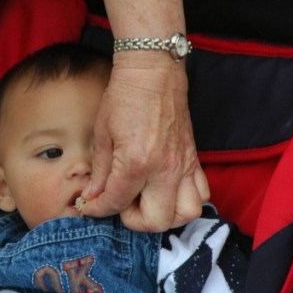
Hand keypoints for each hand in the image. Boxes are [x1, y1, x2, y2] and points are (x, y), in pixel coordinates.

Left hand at [79, 53, 208, 231]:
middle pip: (156, 221)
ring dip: (165, 215)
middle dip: (134, 220)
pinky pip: (202, 193)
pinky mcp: (194, 160)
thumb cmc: (125, 97)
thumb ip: (100, 170)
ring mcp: (183, 166)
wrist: (154, 71)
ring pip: (186, 213)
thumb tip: (93, 195)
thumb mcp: (102, 133)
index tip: (91, 206)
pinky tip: (166, 191)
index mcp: (136, 162)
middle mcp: (164, 169)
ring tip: (147, 201)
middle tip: (121, 204)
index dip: (98, 209)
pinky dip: (186, 200)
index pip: (116, 203)